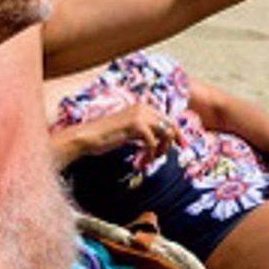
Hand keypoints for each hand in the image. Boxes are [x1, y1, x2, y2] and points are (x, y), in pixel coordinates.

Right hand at [58, 104, 182, 165]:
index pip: (168, 119)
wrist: (88, 136)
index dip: (176, 133)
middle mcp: (144, 107)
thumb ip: (145, 130)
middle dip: (172, 142)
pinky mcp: (136, 125)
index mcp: (143, 107)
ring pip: (165, 133)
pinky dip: (150, 154)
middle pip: (171, 125)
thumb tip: (162, 139)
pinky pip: (153, 142)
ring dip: (161, 149)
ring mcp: (141, 115)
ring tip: (150, 159)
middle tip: (163, 156)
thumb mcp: (130, 130)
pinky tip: (143, 161)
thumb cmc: (107, 136)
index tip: (180, 146)